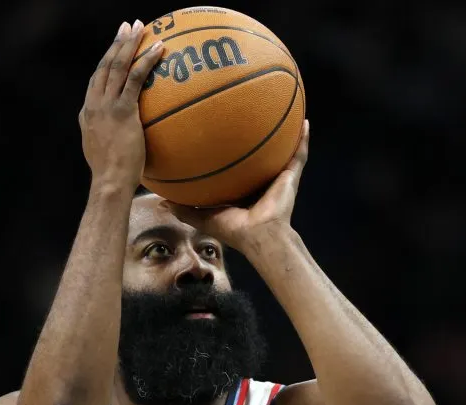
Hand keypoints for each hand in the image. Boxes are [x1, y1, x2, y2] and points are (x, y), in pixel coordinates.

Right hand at [79, 20, 164, 190]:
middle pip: (104, 67)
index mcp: (87, 114)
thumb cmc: (113, 176)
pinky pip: (135, 78)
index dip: (106, 62)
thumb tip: (128, 138)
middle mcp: (93, 105)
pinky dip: (146, 61)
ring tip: (140, 28)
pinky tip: (158, 49)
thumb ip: (113, 138)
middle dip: (116, 44)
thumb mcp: (107, 152)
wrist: (109, 182)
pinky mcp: (122, 110)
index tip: (115, 49)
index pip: (96, 81)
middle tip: (126, 27)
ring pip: (116, 67)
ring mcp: (106, 106)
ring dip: (129, 44)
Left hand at [164, 119, 309, 253]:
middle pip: (260, 153)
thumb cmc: (232, 229)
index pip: (238, 166)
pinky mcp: (290, 176)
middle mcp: (261, 180)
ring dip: (285, 132)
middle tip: (250, 112)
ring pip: (283, 150)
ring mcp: (277, 177)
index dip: (231, 150)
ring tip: (285, 108)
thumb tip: (160, 202)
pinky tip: (304, 121)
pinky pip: (299, 154)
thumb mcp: (202, 217)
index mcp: (243, 188)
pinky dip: (303, 139)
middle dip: (258, 134)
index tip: (221, 130)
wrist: (258, 235)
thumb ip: (183, 209)